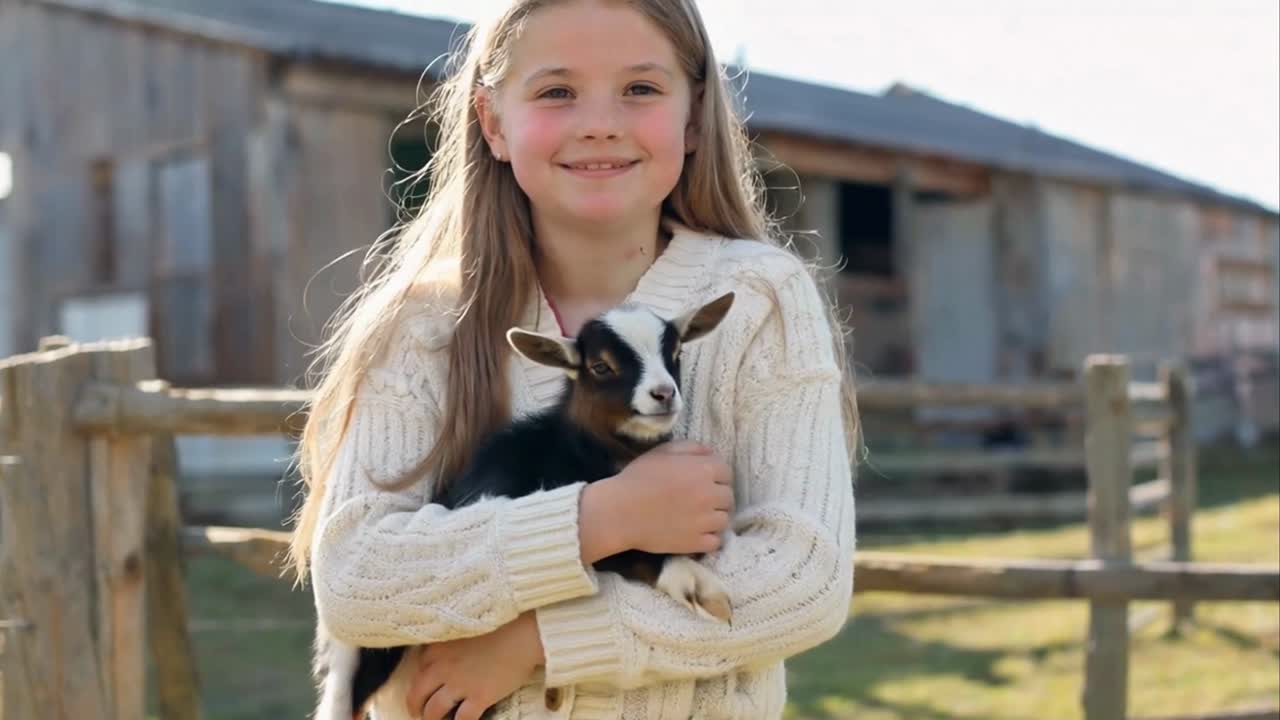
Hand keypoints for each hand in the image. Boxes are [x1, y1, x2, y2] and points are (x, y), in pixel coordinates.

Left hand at [405, 611, 543, 719]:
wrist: (523, 633)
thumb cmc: (499, 626)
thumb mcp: (464, 630)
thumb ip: (448, 644)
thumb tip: (443, 657)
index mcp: (437, 649)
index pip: (418, 671)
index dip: (421, 682)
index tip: (425, 687)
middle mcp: (443, 667)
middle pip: (417, 694)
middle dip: (416, 706)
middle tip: (419, 712)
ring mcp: (460, 683)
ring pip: (434, 710)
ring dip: (432, 719)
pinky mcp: (479, 696)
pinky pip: (462, 719)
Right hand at [600, 440, 734, 555]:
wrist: (618, 512)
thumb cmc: (637, 478)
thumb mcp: (662, 452)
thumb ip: (691, 448)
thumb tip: (711, 452)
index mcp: (703, 470)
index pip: (726, 472)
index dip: (716, 475)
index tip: (704, 481)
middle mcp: (709, 495)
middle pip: (728, 496)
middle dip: (717, 496)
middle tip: (699, 500)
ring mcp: (704, 521)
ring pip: (724, 519)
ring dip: (714, 517)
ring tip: (697, 517)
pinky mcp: (696, 542)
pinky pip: (716, 541)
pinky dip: (709, 538)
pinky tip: (695, 532)